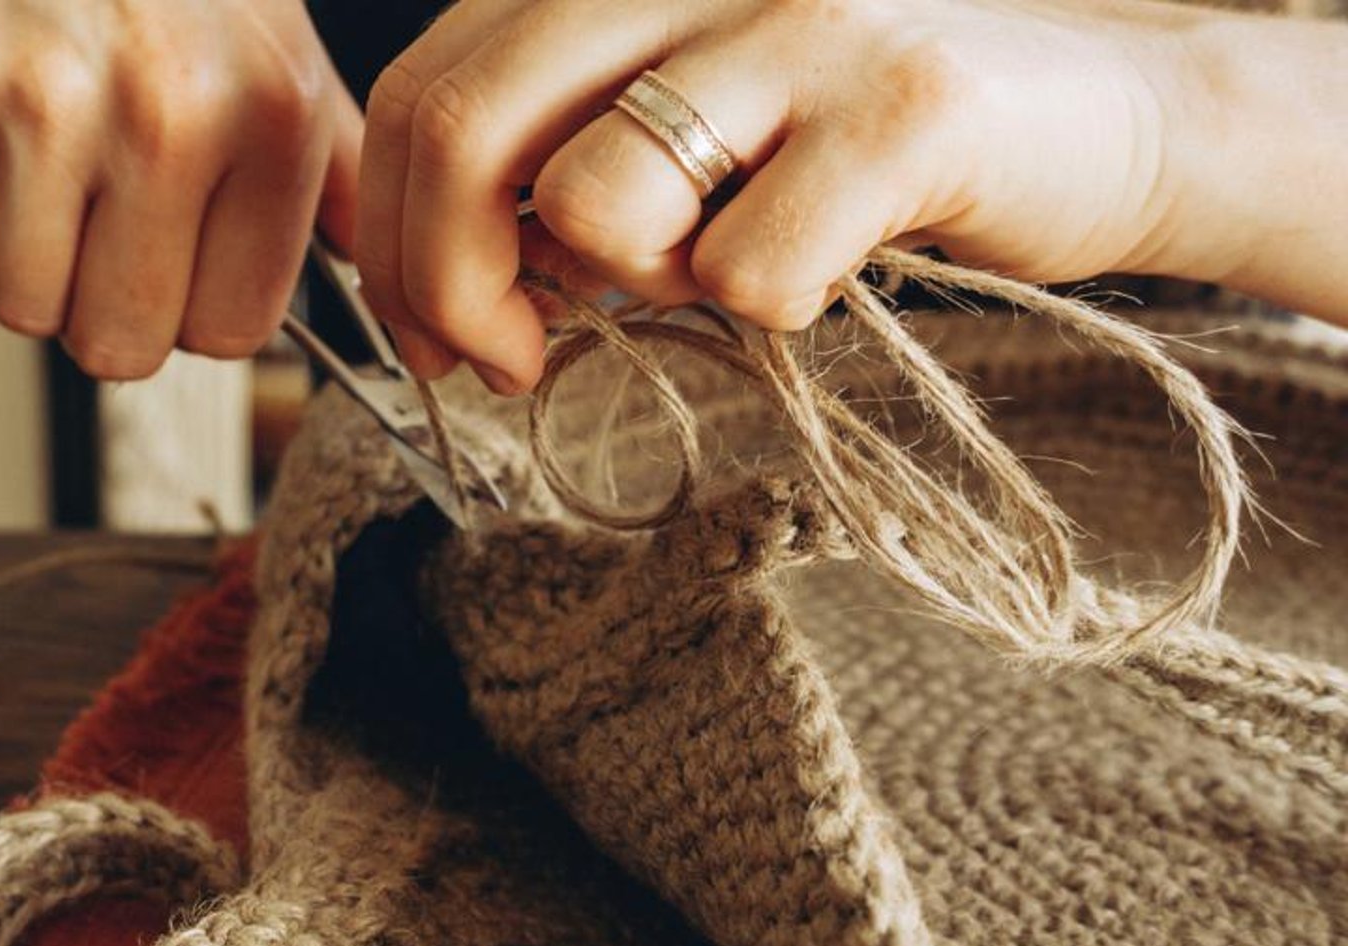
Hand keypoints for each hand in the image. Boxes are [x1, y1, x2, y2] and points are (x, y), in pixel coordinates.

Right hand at [0, 0, 360, 376]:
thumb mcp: (288, 52)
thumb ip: (335, 177)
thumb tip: (378, 272)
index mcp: (269, 119)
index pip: (229, 333)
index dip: (198, 315)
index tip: (189, 275)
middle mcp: (166, 115)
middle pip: (121, 343)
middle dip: (111, 311)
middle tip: (113, 239)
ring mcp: (46, 102)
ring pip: (26, 306)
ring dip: (37, 266)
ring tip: (61, 183)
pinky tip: (10, 136)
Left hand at [354, 0, 1227, 393]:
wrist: (1102, 118)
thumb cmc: (855, 143)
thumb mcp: (680, 118)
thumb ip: (555, 152)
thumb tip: (432, 270)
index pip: (421, 91)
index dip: (391, 236)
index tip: (437, 333)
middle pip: (460, 133)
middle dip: (447, 288)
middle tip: (507, 363)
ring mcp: (798, 24)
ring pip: (588, 202)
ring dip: (634, 285)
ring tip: (720, 264)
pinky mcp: (903, 108)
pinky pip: (747, 272)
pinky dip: (770, 307)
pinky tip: (831, 265)